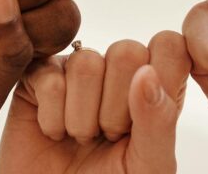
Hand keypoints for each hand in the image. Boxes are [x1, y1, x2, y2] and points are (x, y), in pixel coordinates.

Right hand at [0, 31, 189, 173]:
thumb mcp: (150, 165)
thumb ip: (159, 120)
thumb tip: (147, 72)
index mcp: (155, 83)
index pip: (169, 45)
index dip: (160, 77)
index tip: (146, 119)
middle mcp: (118, 70)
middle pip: (127, 51)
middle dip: (116, 107)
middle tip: (109, 136)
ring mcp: (77, 69)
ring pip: (86, 63)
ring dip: (82, 118)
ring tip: (82, 137)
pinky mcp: (39, 76)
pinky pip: (49, 78)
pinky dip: (53, 120)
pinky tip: (56, 133)